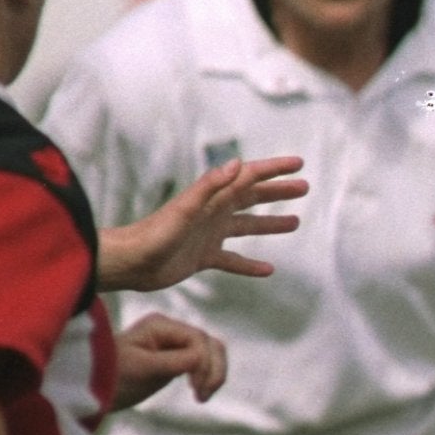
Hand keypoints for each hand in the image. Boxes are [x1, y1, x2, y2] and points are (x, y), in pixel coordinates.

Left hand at [95, 156, 306, 292]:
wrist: (129, 262)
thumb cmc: (153, 235)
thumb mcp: (184, 209)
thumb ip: (209, 186)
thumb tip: (238, 163)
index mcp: (212, 199)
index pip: (248, 178)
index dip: (274, 169)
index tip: (298, 164)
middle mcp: (213, 214)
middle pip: (251, 198)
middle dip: (277, 192)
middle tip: (304, 188)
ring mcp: (208, 236)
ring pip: (246, 227)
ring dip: (270, 224)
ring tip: (294, 222)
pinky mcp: (202, 257)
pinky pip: (232, 260)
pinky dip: (250, 265)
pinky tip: (268, 270)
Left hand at [110, 317, 227, 408]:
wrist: (94, 388)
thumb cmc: (112, 376)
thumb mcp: (141, 369)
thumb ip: (173, 361)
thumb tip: (203, 358)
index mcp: (160, 325)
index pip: (198, 339)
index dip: (204, 363)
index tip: (194, 389)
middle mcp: (170, 331)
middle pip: (210, 344)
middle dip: (213, 370)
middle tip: (201, 396)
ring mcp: (175, 344)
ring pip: (212, 353)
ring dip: (214, 374)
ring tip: (202, 397)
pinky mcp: (177, 359)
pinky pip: (204, 364)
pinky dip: (208, 377)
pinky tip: (199, 393)